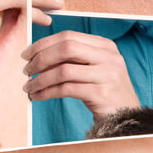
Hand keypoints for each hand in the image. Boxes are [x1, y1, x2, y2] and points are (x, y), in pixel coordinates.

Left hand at [22, 30, 139, 115]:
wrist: (126, 116)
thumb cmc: (103, 90)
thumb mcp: (94, 68)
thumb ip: (74, 58)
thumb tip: (37, 54)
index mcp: (105, 46)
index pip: (69, 36)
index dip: (44, 43)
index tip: (27, 54)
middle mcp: (109, 57)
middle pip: (66, 48)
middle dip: (41, 58)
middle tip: (26, 70)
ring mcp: (107, 75)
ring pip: (64, 71)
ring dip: (40, 79)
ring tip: (29, 87)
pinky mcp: (101, 94)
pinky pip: (66, 89)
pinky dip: (47, 92)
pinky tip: (38, 96)